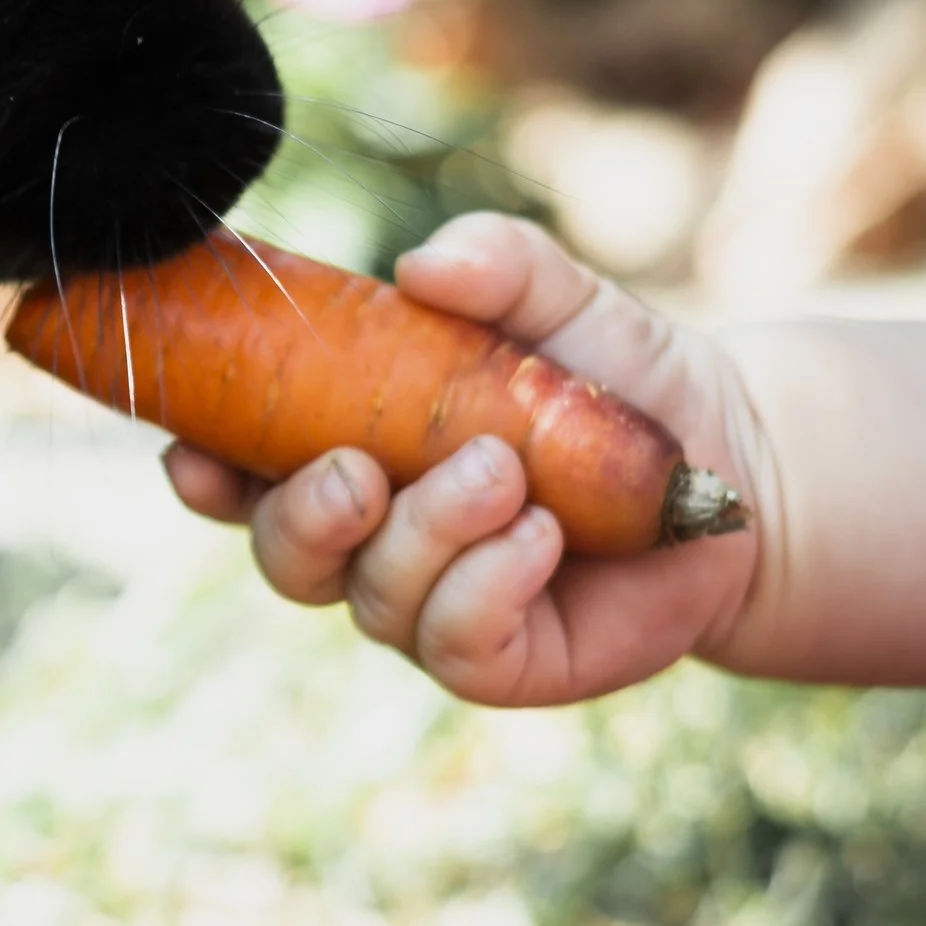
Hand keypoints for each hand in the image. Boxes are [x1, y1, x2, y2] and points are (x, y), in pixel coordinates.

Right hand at [163, 213, 764, 706]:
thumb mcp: (562, 301)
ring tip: (505, 470)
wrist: (731, 464)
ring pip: (371, 595)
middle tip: (358, 470)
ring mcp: (432, 605)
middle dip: (303, 517)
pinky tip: (544, 536)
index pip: (247, 473)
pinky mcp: (500, 659)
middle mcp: (377, 538)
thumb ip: (497, 265)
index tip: (193, 450)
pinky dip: (487, 581)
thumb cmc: (619, 380)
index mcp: (355, 449)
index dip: (206, 470)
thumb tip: (422, 267)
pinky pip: (454, 639)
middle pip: (285, 553)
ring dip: (427, 531)